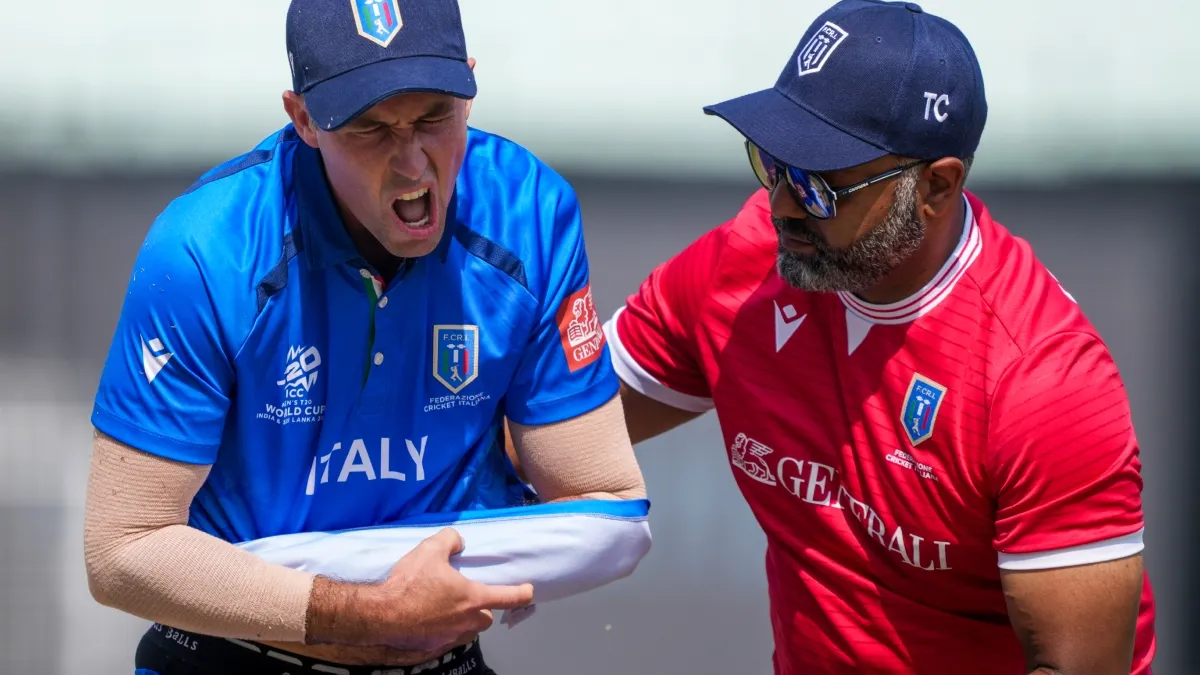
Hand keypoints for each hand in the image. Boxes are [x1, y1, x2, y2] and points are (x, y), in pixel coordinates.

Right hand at [308, 527, 532, 652]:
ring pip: (465, 628)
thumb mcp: (430, 549)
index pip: (509, 598)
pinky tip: (426, 614)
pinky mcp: (432, 644)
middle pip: (486, 618)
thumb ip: (450, 539)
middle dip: (483, 609)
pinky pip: (444, 635)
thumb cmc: (410, 584)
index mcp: (473, 599)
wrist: (381, 615)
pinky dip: (441, 626)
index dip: (522, 593)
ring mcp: (449, 636)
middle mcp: (466, 621)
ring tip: (444, 604)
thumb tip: (458, 541)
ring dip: (462, 618)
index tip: (528, 590)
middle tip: (469, 596)